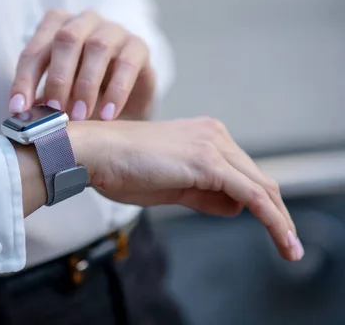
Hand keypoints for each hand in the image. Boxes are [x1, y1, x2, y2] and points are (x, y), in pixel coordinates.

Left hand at [9, 9, 154, 120]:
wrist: (126, 99)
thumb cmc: (82, 94)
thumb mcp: (58, 96)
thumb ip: (41, 101)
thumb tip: (23, 116)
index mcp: (55, 27)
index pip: (34, 51)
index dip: (24, 80)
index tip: (19, 109)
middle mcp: (83, 21)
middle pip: (66, 39)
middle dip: (57, 78)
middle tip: (55, 111)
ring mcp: (113, 30)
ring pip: (97, 47)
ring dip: (85, 85)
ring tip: (80, 116)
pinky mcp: (138, 46)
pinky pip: (127, 64)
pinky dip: (116, 91)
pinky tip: (108, 115)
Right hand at [68, 117, 303, 261]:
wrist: (94, 152)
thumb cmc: (120, 168)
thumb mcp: (170, 186)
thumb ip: (204, 193)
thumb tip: (235, 206)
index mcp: (204, 136)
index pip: (243, 171)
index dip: (261, 202)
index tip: (273, 226)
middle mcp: (213, 134)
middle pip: (258, 178)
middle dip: (278, 212)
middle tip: (289, 244)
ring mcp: (212, 145)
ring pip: (261, 187)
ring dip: (280, 220)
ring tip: (289, 249)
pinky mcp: (207, 162)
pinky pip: (251, 194)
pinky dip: (271, 219)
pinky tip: (281, 238)